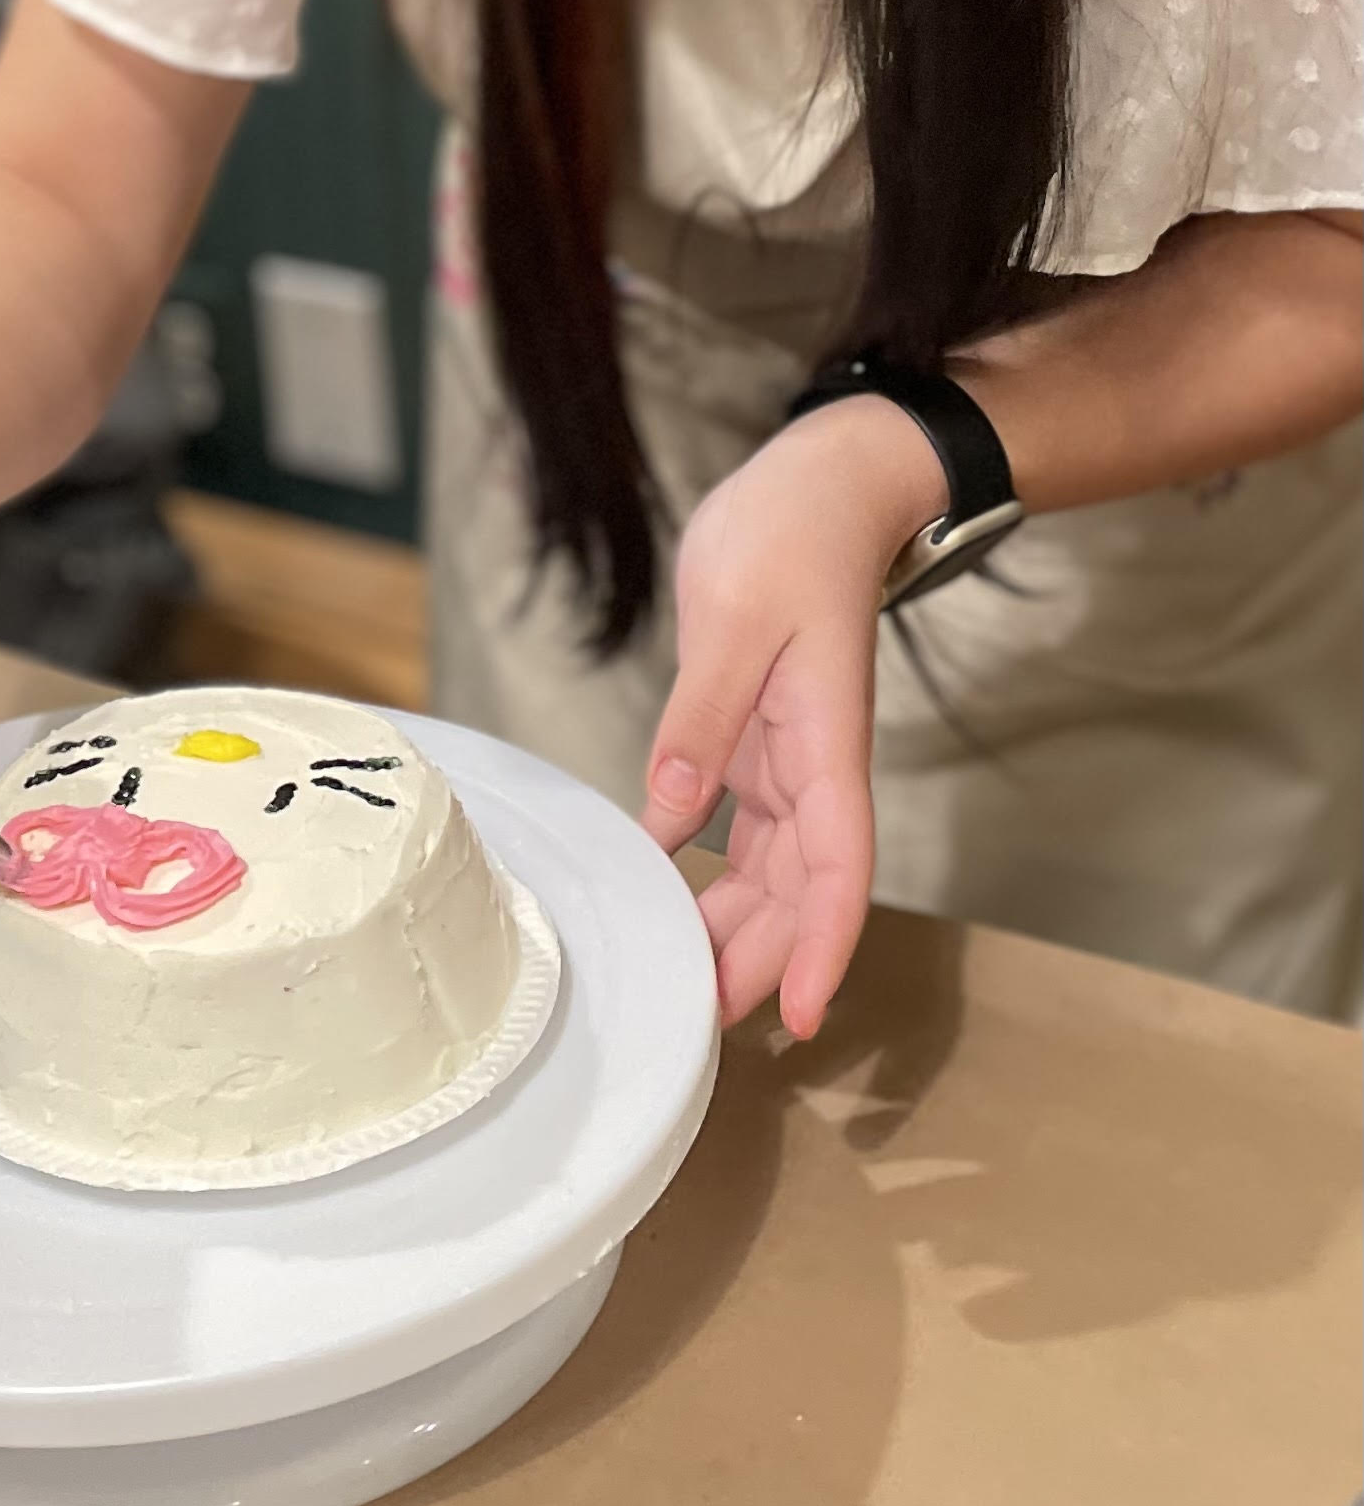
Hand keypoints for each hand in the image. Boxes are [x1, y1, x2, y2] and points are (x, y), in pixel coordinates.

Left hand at [637, 397, 942, 1037]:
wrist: (823, 482)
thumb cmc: (787, 536)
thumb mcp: (731, 619)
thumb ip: (701, 721)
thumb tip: (671, 820)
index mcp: (825, 744)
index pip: (838, 869)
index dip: (825, 948)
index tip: (806, 1019)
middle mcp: (815, 764)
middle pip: (801, 889)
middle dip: (764, 962)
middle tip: (699, 1023)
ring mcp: (787, 754)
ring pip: (771, 868)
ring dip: (736, 926)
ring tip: (680, 979)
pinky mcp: (757, 737)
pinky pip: (743, 826)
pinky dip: (713, 870)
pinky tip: (668, 896)